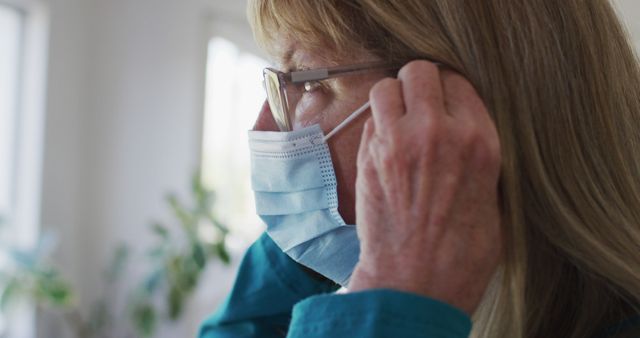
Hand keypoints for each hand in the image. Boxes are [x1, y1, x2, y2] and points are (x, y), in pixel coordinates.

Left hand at [349, 60, 502, 314]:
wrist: (416, 281)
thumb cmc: (461, 252)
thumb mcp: (492, 196)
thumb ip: (476, 154)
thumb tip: (461, 131)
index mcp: (479, 140)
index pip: (458, 81)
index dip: (448, 92)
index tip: (444, 104)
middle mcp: (438, 131)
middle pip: (420, 70)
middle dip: (417, 84)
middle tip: (418, 104)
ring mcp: (397, 141)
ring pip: (385, 87)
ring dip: (390, 99)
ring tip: (396, 121)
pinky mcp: (368, 156)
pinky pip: (369, 121)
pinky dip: (376, 127)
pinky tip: (385, 148)